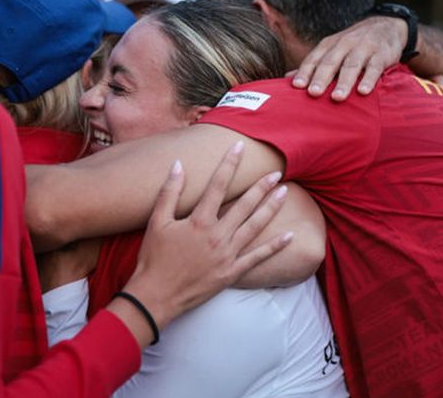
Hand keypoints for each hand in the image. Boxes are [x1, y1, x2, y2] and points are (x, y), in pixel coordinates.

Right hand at [121, 142, 290, 330]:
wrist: (156, 296)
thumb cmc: (153, 259)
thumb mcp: (156, 222)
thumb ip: (169, 192)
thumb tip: (177, 164)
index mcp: (199, 221)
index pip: (218, 185)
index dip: (230, 163)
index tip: (240, 147)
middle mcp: (217, 236)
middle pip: (244, 205)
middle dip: (261, 186)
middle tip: (276, 172)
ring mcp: (227, 255)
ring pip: (255, 227)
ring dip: (271, 208)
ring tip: (284, 193)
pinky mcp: (232, 272)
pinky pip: (258, 258)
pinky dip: (274, 247)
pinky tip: (289, 236)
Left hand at [292, 16, 404, 101]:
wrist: (386, 26)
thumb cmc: (353, 45)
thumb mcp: (333, 50)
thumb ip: (314, 65)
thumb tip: (288, 79)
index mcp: (329, 45)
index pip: (314, 59)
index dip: (305, 72)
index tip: (297, 86)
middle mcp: (344, 44)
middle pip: (330, 62)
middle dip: (321, 78)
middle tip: (313, 93)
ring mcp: (363, 48)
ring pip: (351, 66)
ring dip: (344, 82)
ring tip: (337, 97)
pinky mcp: (381, 54)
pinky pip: (374, 68)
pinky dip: (369, 79)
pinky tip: (363, 91)